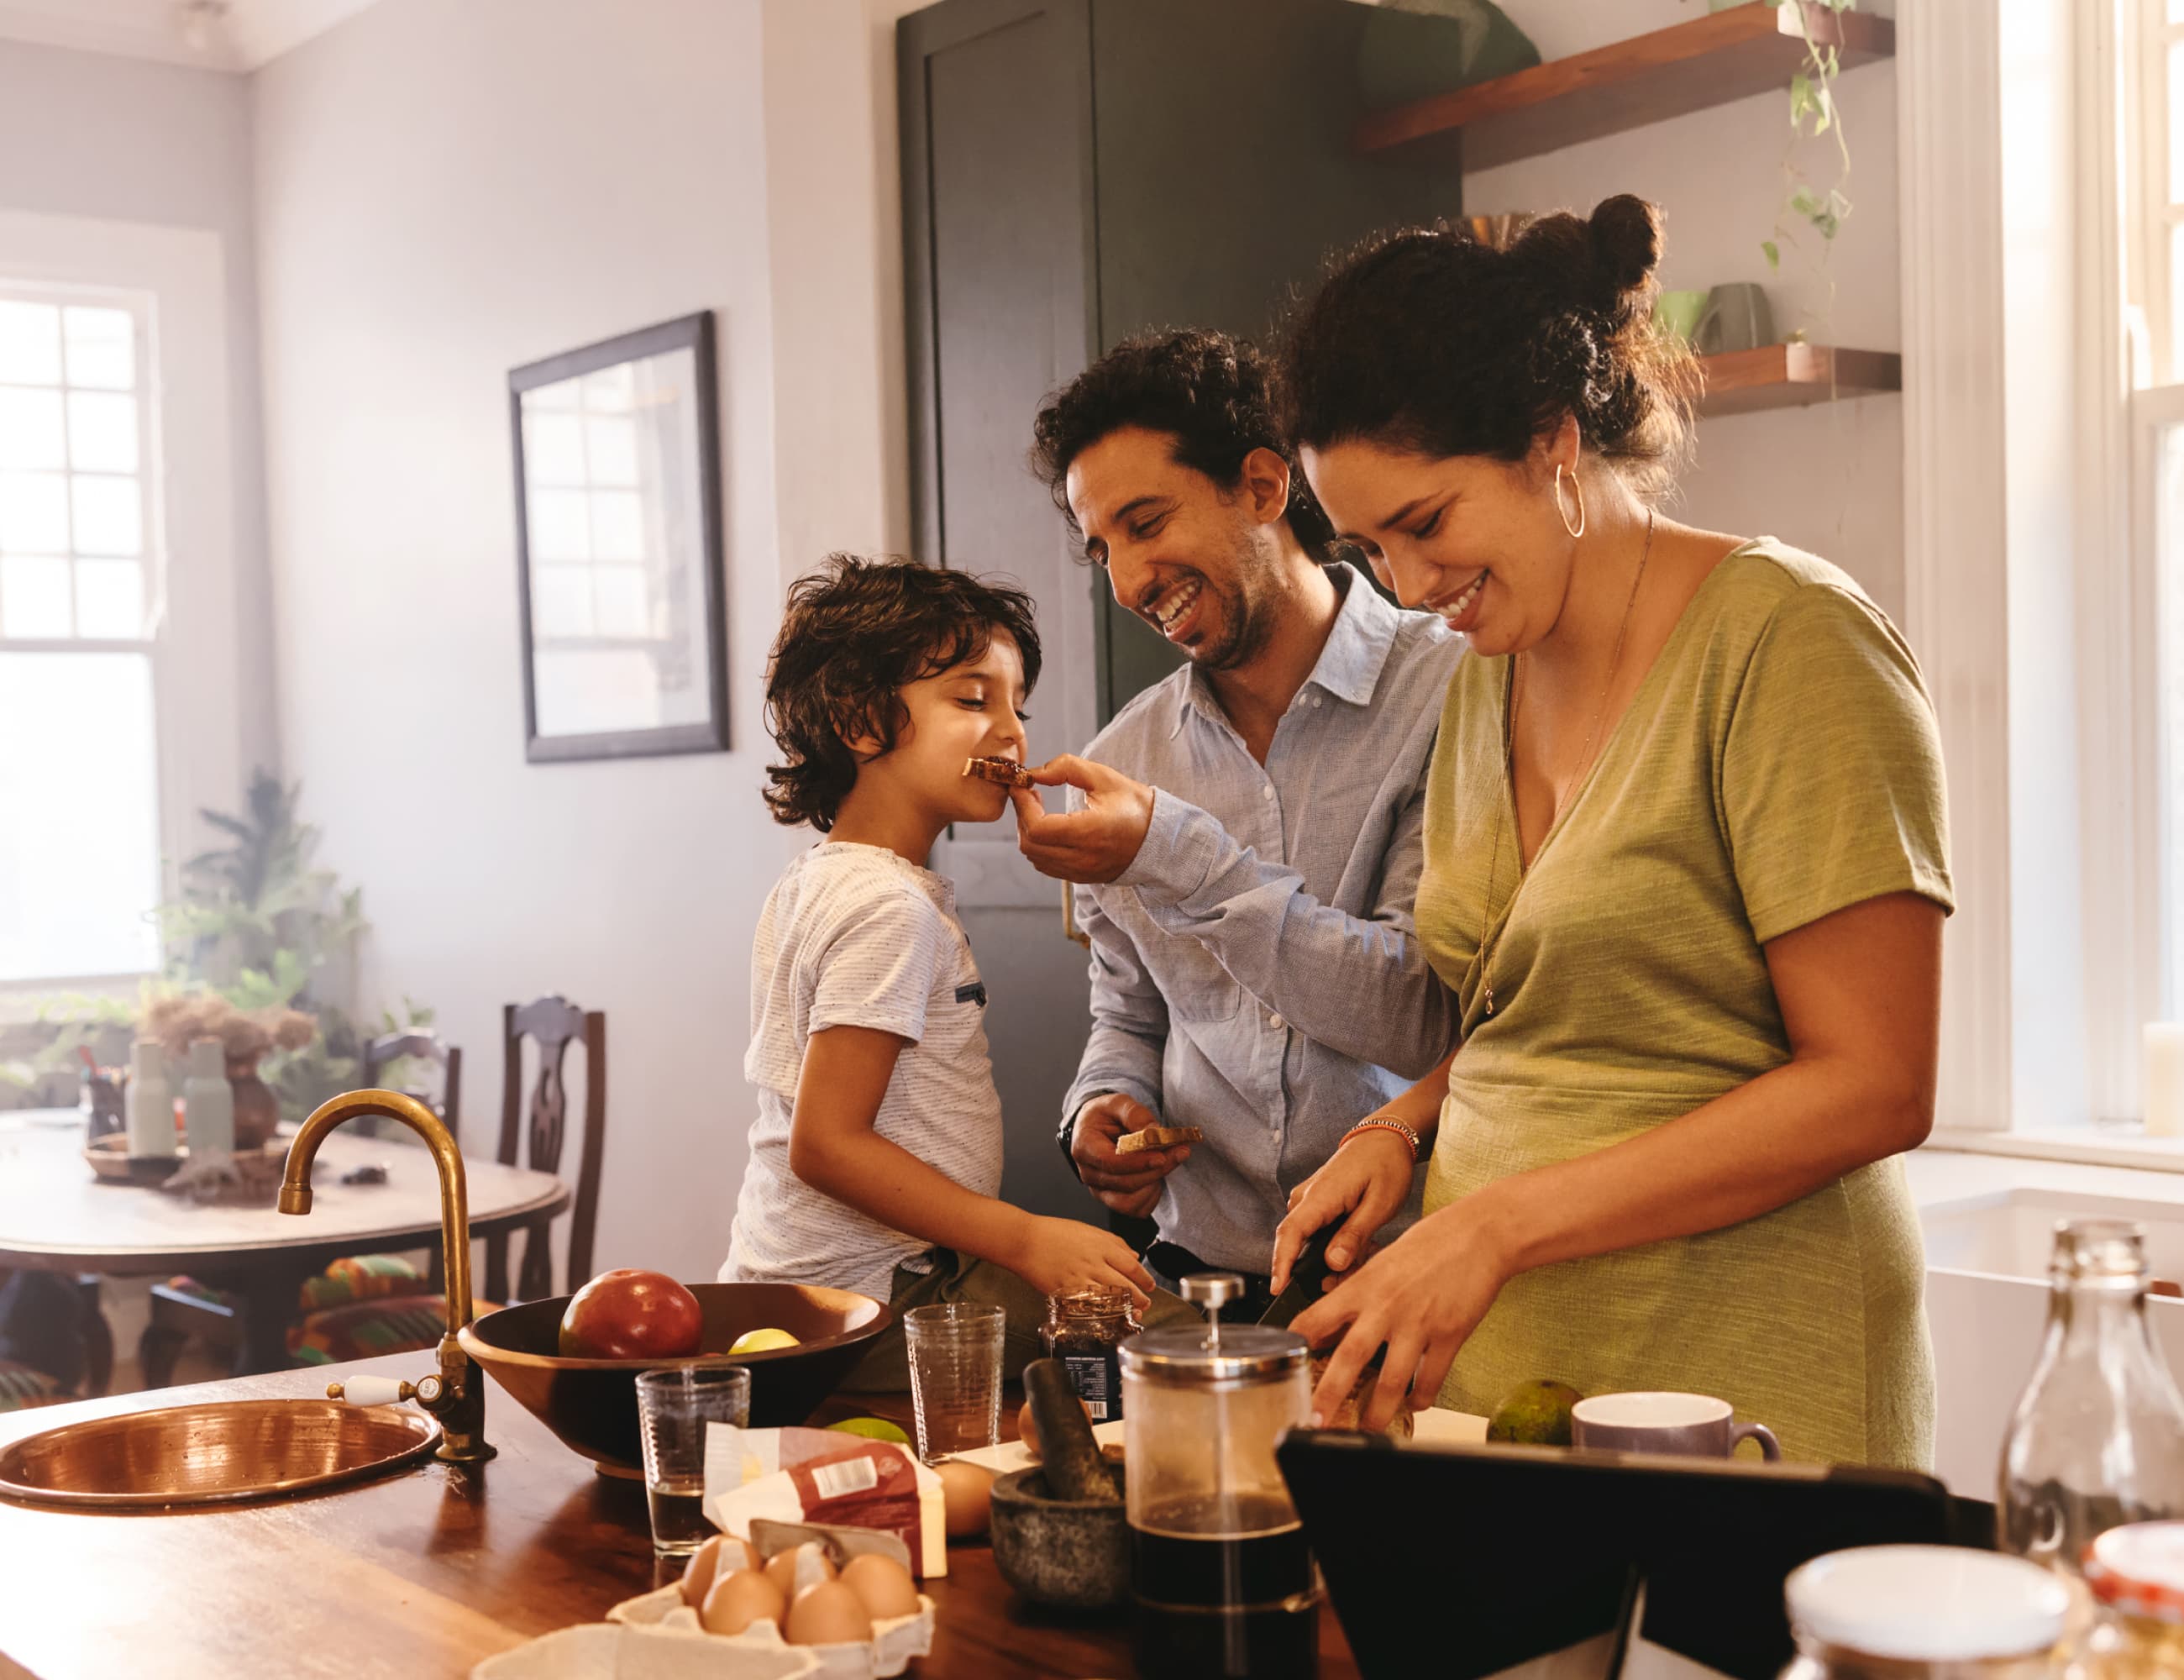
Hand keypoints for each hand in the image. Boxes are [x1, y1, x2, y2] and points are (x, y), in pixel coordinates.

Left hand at [1009, 755, 1155, 883]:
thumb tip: (1034, 773)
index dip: (1022, 805)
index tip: (1022, 785)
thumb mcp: (1104, 778)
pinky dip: (1039, 846)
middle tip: (1029, 794)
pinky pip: (1046, 866)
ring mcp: (1081, 872)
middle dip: (1022, 816)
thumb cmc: (1135, 806)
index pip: (1037, 827)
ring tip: (1039, 808)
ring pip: (1034, 857)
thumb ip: (1067, 768)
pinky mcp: (1080, 877)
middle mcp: (1083, 858)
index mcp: (1090, 833)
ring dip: (1028, 831)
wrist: (1161, 840)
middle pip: (1030, 844)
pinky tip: (1049, 826)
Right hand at [1012, 1215, 1156, 1307]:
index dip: (1144, 1278)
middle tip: (1146, 1304)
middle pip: (1125, 1284)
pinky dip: (1101, 1312)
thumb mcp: (1088, 1230)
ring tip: (1133, 1313)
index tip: (1150, 1285)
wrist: (1025, 1240)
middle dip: (1139, 1297)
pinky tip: (1108, 1316)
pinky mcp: (1067, 1291)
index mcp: (1101, 1246)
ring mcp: (1080, 1278)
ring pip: (1110, 1298)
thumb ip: (1114, 1242)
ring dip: (1125, 1308)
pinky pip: (1089, 1305)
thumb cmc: (1054, 1233)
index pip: (1131, 1266)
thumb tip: (1134, 1256)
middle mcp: (1094, 1262)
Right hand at [1071, 1093, 1190, 1217]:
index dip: (1138, 1163)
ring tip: (1167, 1162)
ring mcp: (1099, 1190)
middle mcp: (1088, 1173)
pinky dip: (1151, 1196)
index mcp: (1084, 1146)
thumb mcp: (1118, 1103)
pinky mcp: (1112, 1199)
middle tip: (1180, 1152)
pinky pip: (1136, 1209)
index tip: (1162, 1156)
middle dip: (1156, 1170)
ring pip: (1130, 1202)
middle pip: (1125, 1183)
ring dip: (1154, 1184)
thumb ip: (1135, 1114)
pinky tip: (1157, 1176)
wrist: (1097, 1127)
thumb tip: (1155, 1132)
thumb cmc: (1105, 1114)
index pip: (1110, 1163)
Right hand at [1269, 1128, 1413, 1291]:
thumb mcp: (1379, 1204)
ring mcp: (1309, 1198)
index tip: (1277, 1289)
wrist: (1385, 1137)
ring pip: (1310, 1241)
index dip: (1281, 1264)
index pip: (1290, 1234)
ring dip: (1333, 1256)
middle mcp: (1306, 1197)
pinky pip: (1317, 1231)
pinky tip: (1360, 1243)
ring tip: (1367, 1250)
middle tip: (1350, 1277)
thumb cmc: (1385, 1165)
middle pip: (1298, 1244)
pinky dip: (1335, 1243)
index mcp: (1320, 1196)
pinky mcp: (1316, 1201)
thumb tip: (1333, 1263)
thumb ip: (1355, 1235)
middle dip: (1319, 1269)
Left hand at [1288, 1194, 1516, 1433]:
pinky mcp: (1450, 1335)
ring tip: (1367, 1428)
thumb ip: (1358, 1292)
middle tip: (1315, 1420)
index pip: (1318, 1316)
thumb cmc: (1428, 1244)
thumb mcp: (1382, 1262)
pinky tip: (1414, 1405)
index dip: (1297, 1342)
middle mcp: (1386, 1306)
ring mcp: (1419, 1323)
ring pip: (1392, 1379)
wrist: (1478, 1235)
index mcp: (1364, 1285)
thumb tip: (1333, 1321)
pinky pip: (1431, 1378)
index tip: (1285, 1364)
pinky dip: (1421, 1397)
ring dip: (1378, 1411)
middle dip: (1329, 1393)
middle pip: (1350, 1356)